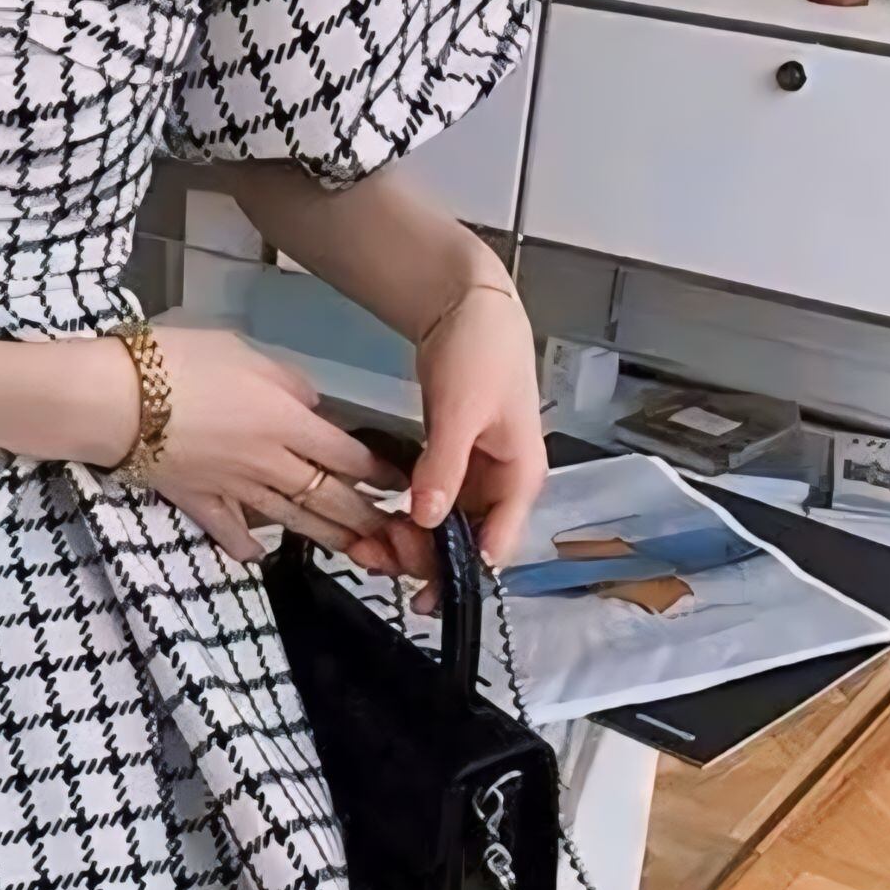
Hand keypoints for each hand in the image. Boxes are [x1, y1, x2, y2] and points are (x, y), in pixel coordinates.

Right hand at [119, 326, 417, 574]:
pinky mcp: (197, 500)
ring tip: (356, 553)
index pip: (347, 454)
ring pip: (291, 519)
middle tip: (394, 537)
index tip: (400, 483)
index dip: (378, 472)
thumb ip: (287, 382)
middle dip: (365, 518)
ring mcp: (233, 488)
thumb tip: (311, 405)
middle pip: (328, 496)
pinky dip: (246, 545)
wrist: (118, 400)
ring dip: (326, 537)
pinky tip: (259, 555)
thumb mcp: (245, 352)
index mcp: (286, 422)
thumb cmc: (181, 362)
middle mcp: (269, 463)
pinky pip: (229, 529)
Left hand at [405, 276, 546, 592]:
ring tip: (368, 549)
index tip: (419, 586)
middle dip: (425, 560)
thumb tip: (428, 518)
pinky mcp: (450, 461)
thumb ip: (445, 465)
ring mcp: (475, 475)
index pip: (497, 545)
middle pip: (467, 544)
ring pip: (445, 528)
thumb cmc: (482, 348)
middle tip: (377, 559)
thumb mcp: (463, 408)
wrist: (466, 303)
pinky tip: (377, 525)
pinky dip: (405, 517)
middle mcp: (502, 484)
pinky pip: (429, 503)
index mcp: (521, 477)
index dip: (459, 572)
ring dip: (410, 544)